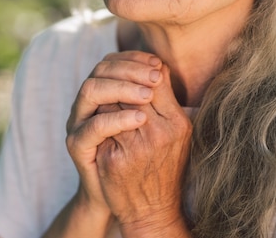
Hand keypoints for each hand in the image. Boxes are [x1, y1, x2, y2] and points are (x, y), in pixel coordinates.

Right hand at [65, 51, 162, 214]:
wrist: (125, 200)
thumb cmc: (142, 158)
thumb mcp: (151, 124)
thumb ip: (156, 100)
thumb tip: (174, 74)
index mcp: (103, 92)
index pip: (113, 61)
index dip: (135, 58)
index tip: (159, 63)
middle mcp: (87, 102)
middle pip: (101, 69)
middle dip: (130, 69)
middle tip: (155, 76)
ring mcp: (78, 121)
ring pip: (91, 90)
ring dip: (121, 88)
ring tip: (147, 94)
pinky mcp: (76, 144)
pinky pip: (93, 126)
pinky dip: (116, 119)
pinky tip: (139, 119)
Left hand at [96, 60, 192, 234]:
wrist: (153, 210)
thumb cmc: (166, 166)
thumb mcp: (179, 134)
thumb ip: (169, 101)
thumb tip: (157, 65)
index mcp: (177, 123)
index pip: (156, 79)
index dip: (141, 68)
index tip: (134, 69)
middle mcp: (158, 133)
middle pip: (132, 88)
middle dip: (121, 77)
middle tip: (115, 74)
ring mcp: (135, 147)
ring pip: (112, 103)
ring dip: (107, 94)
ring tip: (105, 91)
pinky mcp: (113, 159)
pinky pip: (100, 126)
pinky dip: (98, 115)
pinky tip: (97, 112)